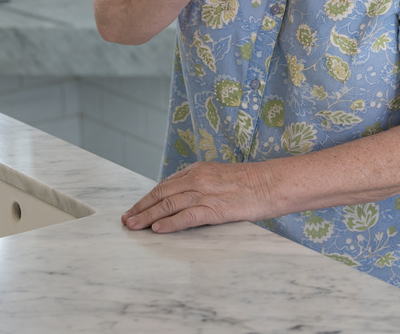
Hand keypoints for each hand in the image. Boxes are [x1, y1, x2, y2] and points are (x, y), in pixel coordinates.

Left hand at [121, 161, 272, 233]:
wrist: (273, 183)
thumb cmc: (252, 183)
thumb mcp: (221, 177)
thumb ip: (203, 186)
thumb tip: (186, 200)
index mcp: (199, 170)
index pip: (166, 185)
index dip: (148, 198)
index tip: (136, 208)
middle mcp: (198, 179)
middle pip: (161, 193)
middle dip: (141, 207)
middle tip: (126, 219)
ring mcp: (205, 193)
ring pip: (168, 204)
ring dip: (147, 216)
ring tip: (133, 226)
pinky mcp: (215, 207)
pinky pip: (187, 216)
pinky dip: (170, 223)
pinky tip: (157, 229)